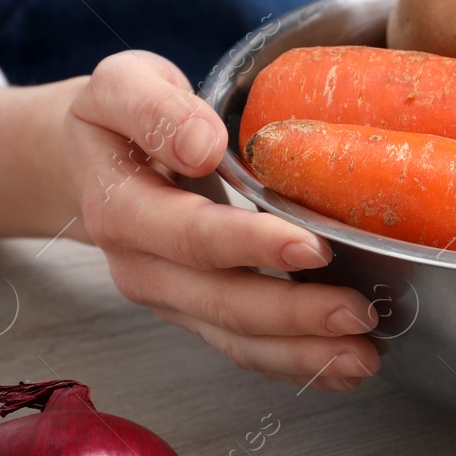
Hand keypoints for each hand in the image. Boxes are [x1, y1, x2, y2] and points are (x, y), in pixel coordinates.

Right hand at [65, 51, 379, 389]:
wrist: (91, 162)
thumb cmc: (117, 121)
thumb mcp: (121, 86)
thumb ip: (155, 110)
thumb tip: (203, 146)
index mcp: (124, 210)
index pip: (194, 237)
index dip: (253, 246)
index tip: (313, 247)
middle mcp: (143, 268)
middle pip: (223, 302)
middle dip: (295, 315)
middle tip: (359, 314)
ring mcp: (170, 298)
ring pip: (236, 338)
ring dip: (303, 355)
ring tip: (363, 358)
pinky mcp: (196, 313)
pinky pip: (243, 348)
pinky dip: (293, 363)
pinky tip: (340, 368)